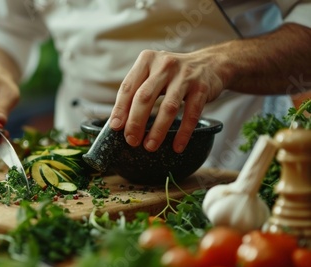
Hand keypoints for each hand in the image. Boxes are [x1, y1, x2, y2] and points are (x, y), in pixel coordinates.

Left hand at [109, 49, 225, 152]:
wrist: (211, 63)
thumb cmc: (173, 75)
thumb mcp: (153, 74)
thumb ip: (136, 92)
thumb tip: (118, 123)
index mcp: (147, 61)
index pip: (128, 87)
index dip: (120, 108)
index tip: (115, 127)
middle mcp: (164, 65)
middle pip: (145, 97)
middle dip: (136, 122)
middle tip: (131, 140)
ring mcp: (185, 76)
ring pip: (168, 107)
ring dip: (158, 130)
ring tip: (150, 146)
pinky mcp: (202, 88)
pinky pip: (191, 114)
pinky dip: (183, 132)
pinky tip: (177, 146)